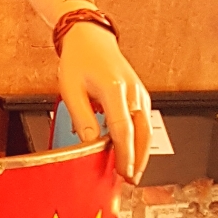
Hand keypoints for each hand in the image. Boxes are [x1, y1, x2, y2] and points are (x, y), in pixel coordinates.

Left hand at [57, 22, 150, 183]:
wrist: (90, 38)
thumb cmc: (79, 60)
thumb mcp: (71, 90)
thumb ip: (82, 118)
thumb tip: (90, 143)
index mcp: (114, 89)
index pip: (123, 130)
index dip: (124, 155)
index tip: (122, 172)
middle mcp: (132, 91)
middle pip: (142, 133)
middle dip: (138, 159)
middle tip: (130, 179)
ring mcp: (139, 92)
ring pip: (147, 129)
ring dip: (142, 152)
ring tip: (133, 171)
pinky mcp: (140, 94)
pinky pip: (145, 121)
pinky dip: (141, 139)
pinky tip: (134, 151)